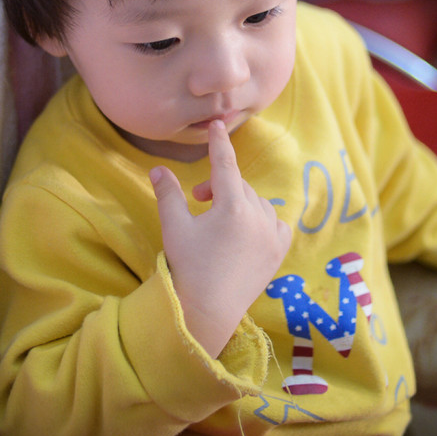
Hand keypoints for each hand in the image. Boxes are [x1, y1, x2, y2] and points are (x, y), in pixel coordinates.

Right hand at [149, 120, 291, 356]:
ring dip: (240, 203)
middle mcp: (257, 217)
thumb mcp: (174, 227)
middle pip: (238, 186)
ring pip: (257, 203)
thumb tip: (158, 168)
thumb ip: (168, 194)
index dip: (219, 143)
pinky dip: (264, 221)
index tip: (218, 125)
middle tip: (198, 202)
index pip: (225, 164)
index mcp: (232, 207)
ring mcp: (271, 235)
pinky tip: (249, 231)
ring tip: (220, 221)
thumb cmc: (188, 267)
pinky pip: (277, 223)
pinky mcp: (278, 253)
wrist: (208, 311)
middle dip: (218, 187)